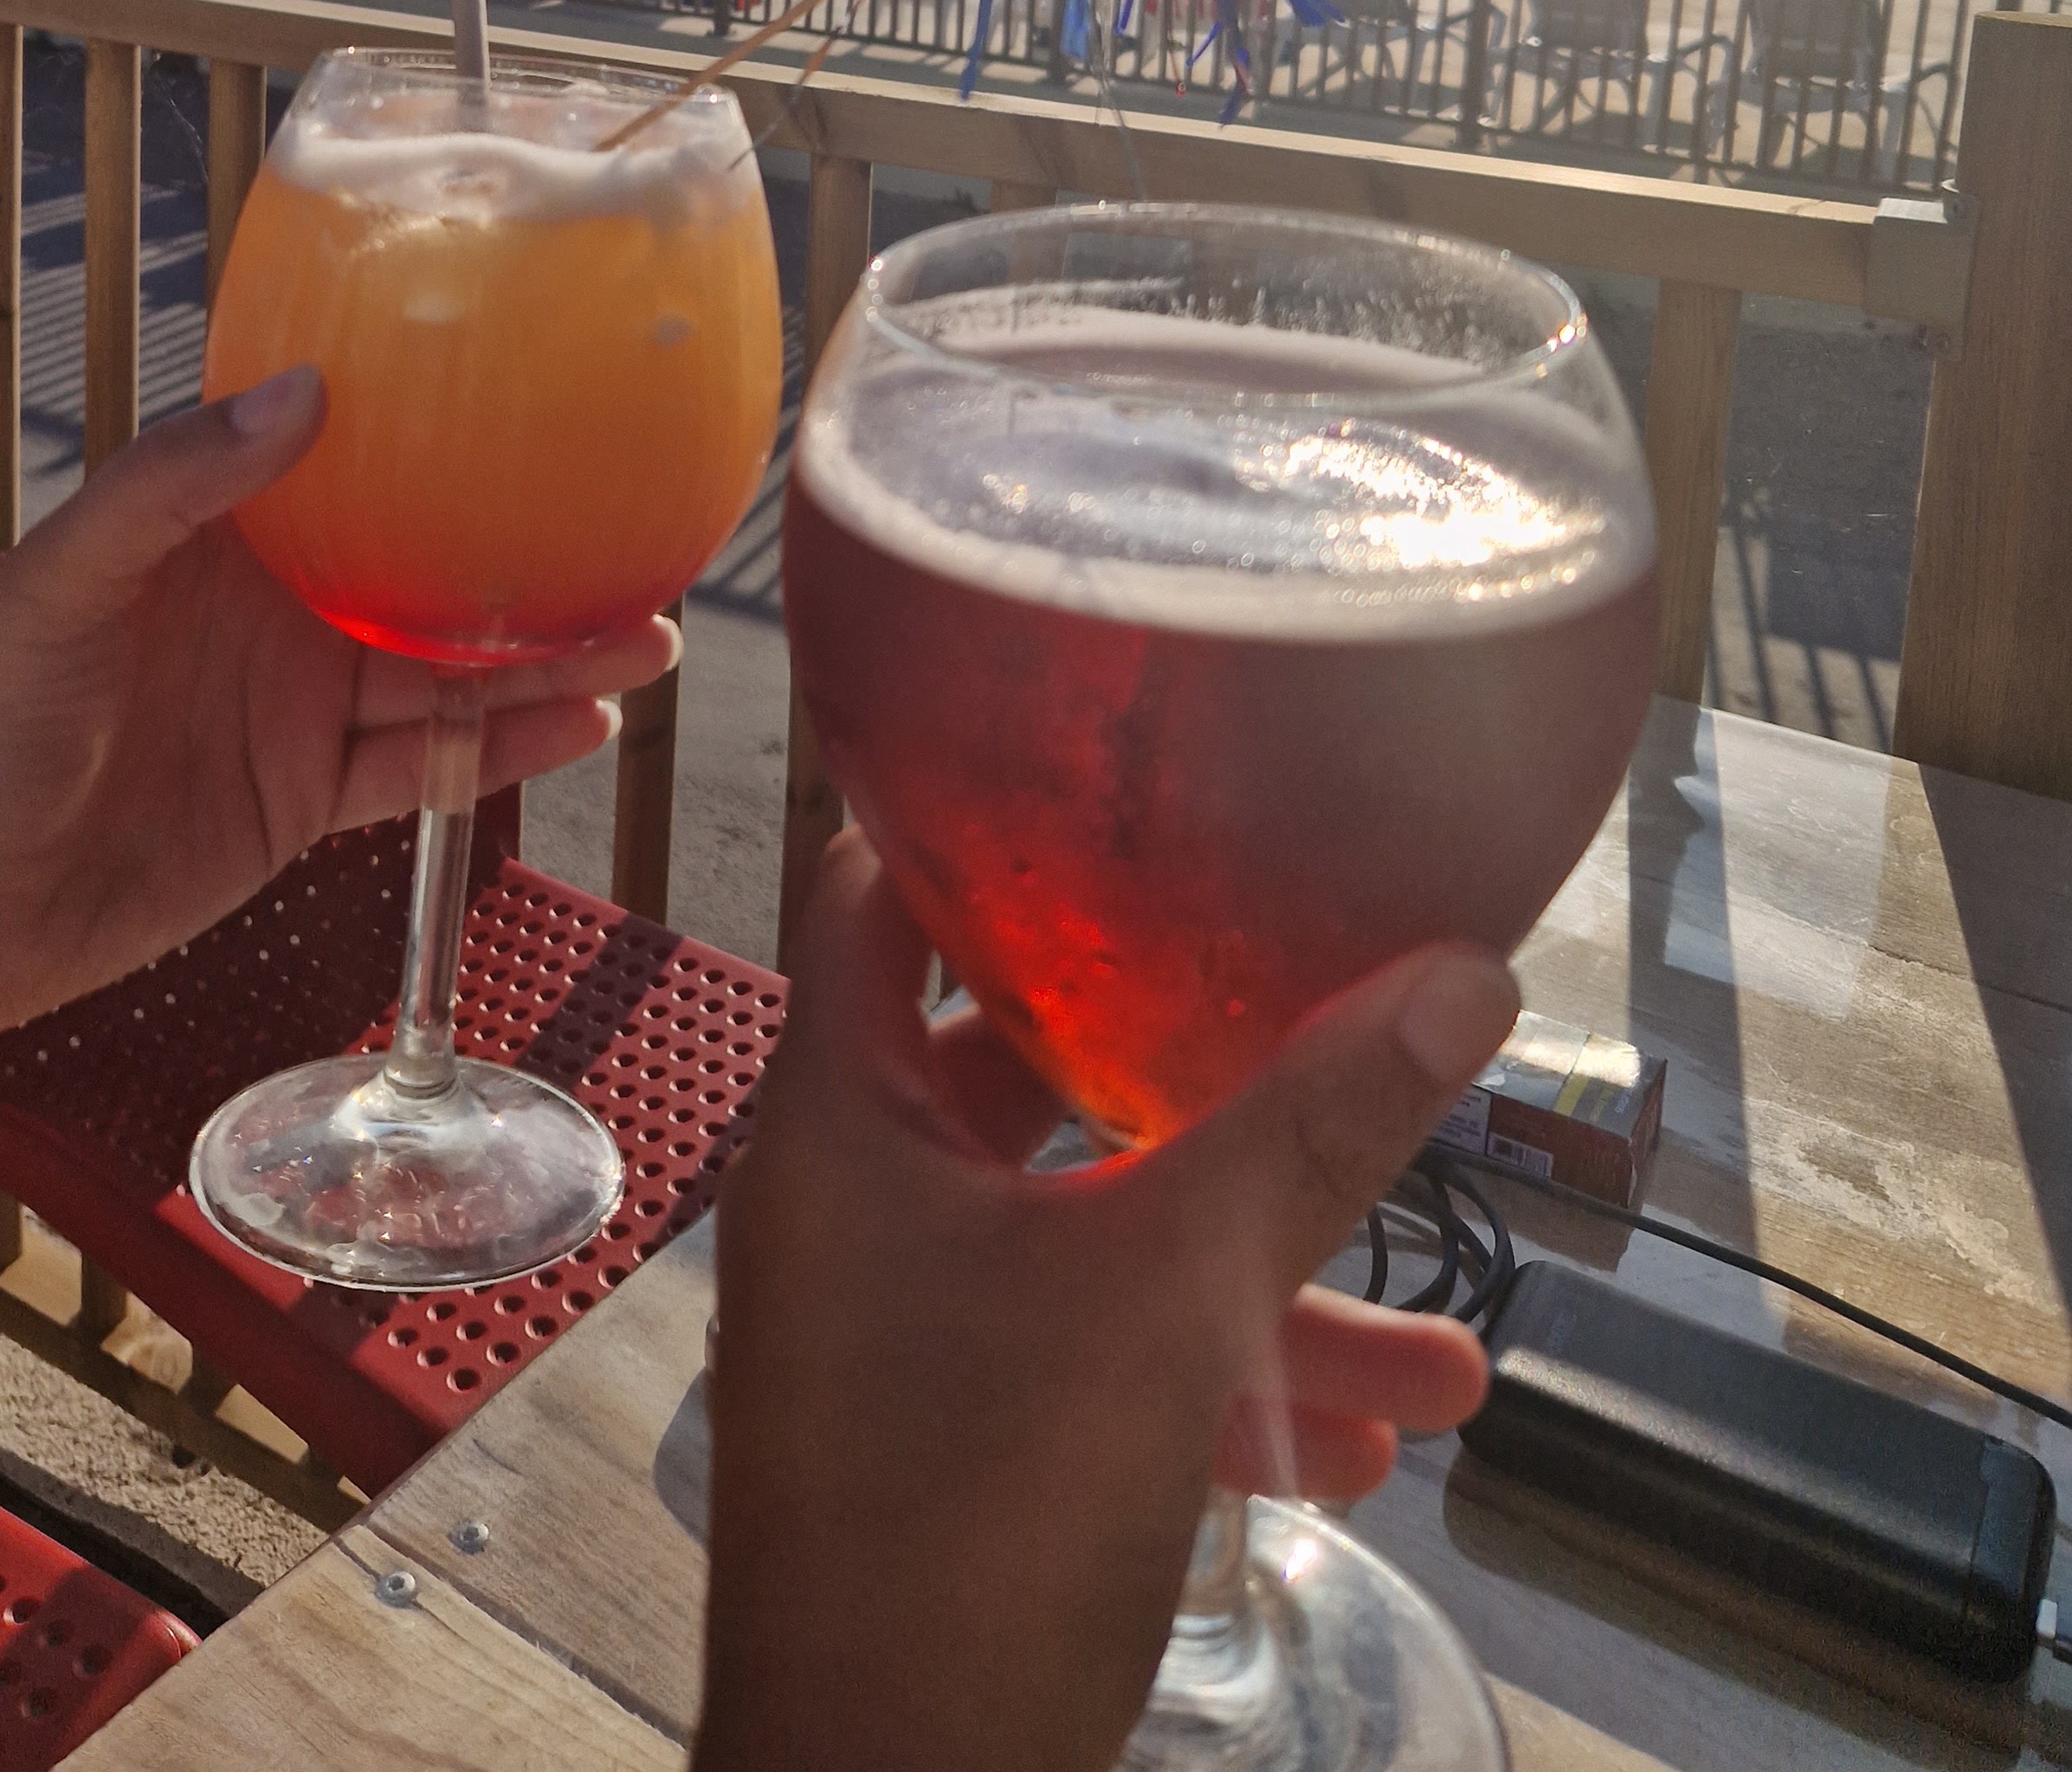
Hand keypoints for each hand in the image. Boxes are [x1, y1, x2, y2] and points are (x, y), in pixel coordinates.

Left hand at [0, 368, 674, 1063]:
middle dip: (527, 558)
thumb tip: (305, 395)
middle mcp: (273, 609)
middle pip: (426, 571)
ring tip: (647, 638)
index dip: (438, 437)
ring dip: (544, 657)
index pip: (347, 462)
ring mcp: (295, 706)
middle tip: (638, 539)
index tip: (539, 404)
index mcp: (218, 534)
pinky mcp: (303, 800)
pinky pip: (421, 768)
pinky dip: (501, 752)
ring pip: (447, 672)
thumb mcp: (61, 586)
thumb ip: (173, 488)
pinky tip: (582, 727)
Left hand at [695, 834, 1516, 1771]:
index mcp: (841, 1123)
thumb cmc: (980, 1519)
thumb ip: (1312, 1129)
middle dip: (1209, 1096)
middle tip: (1325, 1038)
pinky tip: (1355, 1455)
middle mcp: (850, 1209)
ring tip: (1446, 1363)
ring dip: (1256, 1288)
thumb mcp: (1171, 1298)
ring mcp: (891, 1341)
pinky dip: (1206, 1387)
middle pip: (1028, 1081)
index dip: (980, 827)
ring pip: (1090, 1251)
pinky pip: (1082, 1366)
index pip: (876, 894)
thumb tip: (1465, 971)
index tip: (1113, 785)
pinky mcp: (941, 1456)